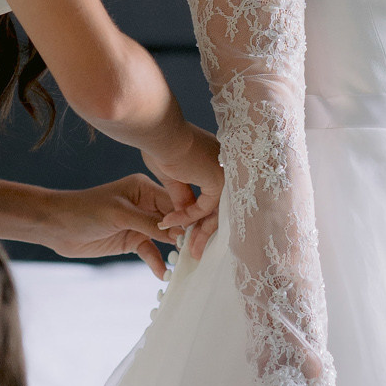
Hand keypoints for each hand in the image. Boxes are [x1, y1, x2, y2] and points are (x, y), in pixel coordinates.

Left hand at [45, 177, 190, 272]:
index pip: (174, 202)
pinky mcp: (130, 240)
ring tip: (186, 265)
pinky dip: (156, 261)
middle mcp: (145, 204)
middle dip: (185, 236)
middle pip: (173, 221)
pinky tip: (162, 273)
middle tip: (198, 252)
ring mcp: (138, 223)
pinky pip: (150, 251)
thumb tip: (178, 234)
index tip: (201, 234)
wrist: (56, 226)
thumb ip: (149, 224)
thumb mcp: (119, 214)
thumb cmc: (85, 211)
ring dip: (173, 251)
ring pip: (164, 238)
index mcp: (144, 188)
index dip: (188, 217)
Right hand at [144, 123, 221, 259]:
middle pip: (219, 208)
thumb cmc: (161, 145)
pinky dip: (187, 218)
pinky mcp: (218, 180)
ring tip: (189, 251)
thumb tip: (182, 218)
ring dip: (201, 232)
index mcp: (216, 162)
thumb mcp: (172, 177)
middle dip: (204, 232)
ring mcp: (224, 173)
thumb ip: (181, 197)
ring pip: (216, 211)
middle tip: (193, 252)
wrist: (160, 133)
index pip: (214, 198)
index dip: (201, 218)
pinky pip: (205, 208)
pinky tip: (170, 222)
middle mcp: (225, 168)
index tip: (187, 233)